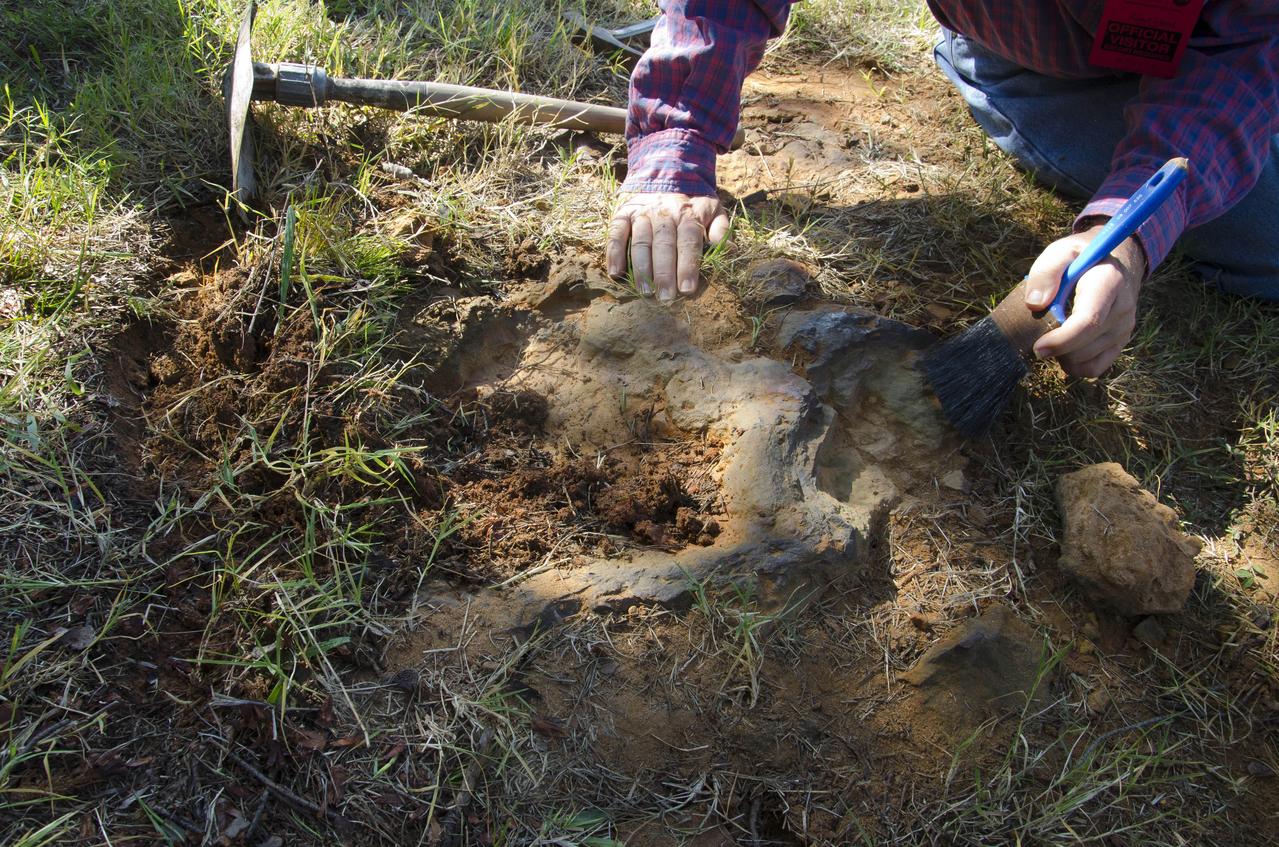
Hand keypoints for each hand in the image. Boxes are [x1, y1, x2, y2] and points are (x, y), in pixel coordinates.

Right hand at [606, 193, 729, 300]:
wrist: (664, 172)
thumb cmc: (692, 202)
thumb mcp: (713, 210)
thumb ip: (721, 230)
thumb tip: (730, 249)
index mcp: (688, 214)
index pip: (688, 241)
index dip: (688, 265)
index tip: (687, 288)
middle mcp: (664, 213)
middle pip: (663, 245)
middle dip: (664, 273)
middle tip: (665, 297)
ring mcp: (641, 213)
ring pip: (640, 242)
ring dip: (642, 269)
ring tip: (645, 292)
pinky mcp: (623, 214)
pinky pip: (616, 234)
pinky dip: (614, 254)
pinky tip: (616, 274)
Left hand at [1024, 224, 1145, 377]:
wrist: (1116, 262)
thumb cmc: (1081, 258)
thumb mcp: (1061, 252)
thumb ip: (1046, 273)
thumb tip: (1035, 304)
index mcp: (1108, 283)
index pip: (1089, 321)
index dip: (1062, 340)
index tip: (1038, 346)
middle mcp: (1122, 308)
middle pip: (1087, 346)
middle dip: (1057, 350)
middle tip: (1037, 337)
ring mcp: (1124, 327)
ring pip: (1087, 361)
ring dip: (1063, 356)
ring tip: (1053, 334)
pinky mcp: (1121, 342)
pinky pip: (1095, 368)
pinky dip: (1075, 365)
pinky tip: (1064, 349)